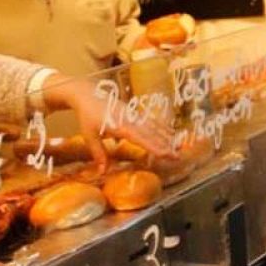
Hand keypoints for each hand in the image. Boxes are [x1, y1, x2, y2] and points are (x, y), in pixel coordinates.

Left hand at [42, 76, 173, 167]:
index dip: (154, 146)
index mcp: (121, 125)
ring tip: (178, 146)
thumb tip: (103, 171)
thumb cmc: (87, 115)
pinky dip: (162, 128)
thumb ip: (98, 153)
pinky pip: (151, 121)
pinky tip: (169, 133)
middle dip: (166, 144)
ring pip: (154, 127)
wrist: (88, 94)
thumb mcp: (89, 135)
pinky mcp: (135, 113)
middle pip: (152, 133)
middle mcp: (131, 120)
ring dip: (167, 136)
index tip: (166, 154)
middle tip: (177, 156)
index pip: (141, 138)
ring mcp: (134, 115)